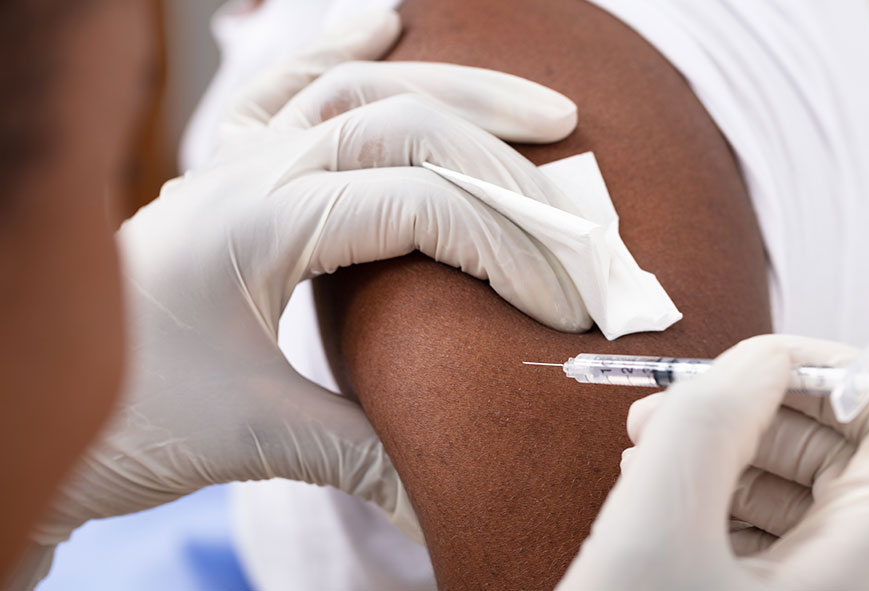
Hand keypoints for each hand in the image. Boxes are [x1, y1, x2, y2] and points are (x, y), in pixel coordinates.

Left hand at [15, 10, 587, 585]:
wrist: (30, 398)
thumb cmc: (125, 415)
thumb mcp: (253, 437)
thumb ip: (364, 454)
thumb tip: (448, 508)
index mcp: (254, 227)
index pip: (415, 203)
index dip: (505, 248)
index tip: (563, 306)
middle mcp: (244, 174)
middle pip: (401, 125)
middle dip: (505, 162)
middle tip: (583, 204)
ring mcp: (230, 162)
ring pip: (354, 86)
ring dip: (451, 87)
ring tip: (538, 107)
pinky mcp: (225, 171)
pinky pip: (284, 82)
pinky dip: (339, 44)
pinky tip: (387, 22)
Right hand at [559, 335, 868, 590]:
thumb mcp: (655, 531)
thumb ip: (709, 423)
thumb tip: (756, 359)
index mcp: (862, 572)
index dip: (855, 383)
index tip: (765, 371)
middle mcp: (852, 582)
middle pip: (850, 451)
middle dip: (761, 408)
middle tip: (671, 408)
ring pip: (797, 483)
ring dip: (724, 444)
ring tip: (647, 445)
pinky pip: (759, 523)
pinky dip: (708, 487)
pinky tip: (651, 487)